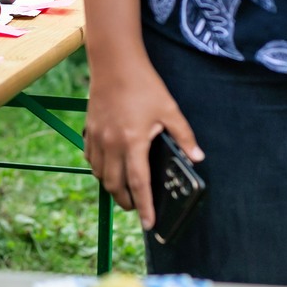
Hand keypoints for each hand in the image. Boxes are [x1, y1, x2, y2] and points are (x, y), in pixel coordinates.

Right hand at [84, 63, 200, 230]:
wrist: (114, 62)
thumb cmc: (144, 84)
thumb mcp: (169, 109)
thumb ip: (184, 136)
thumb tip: (197, 158)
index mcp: (133, 142)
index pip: (139, 184)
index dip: (145, 206)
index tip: (149, 224)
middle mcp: (112, 144)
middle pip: (116, 185)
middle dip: (127, 202)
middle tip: (138, 209)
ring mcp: (97, 137)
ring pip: (100, 175)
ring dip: (112, 187)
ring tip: (124, 192)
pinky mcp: (89, 130)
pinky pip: (91, 159)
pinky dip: (99, 169)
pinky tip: (109, 169)